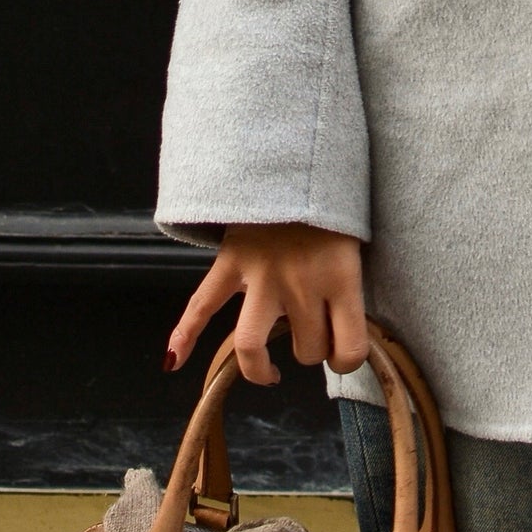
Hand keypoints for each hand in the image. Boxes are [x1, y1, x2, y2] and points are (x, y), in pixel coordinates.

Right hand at [166, 224, 368, 386]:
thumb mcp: (358, 245)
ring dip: (262, 366)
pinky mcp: (231, 263)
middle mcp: (301, 285)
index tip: (344, 350)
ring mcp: (262, 276)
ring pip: (252, 345)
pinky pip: (201, 305)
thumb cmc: (336, 206)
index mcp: (342, 278)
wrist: (300, 161)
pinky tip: (173, 361)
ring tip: (269, 371)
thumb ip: (351, 287)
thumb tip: (348, 332)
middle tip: (315, 330)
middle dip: (312, 347)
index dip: (347, 359)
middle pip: (306, 350)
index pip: (349, 349)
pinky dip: (184, 335)